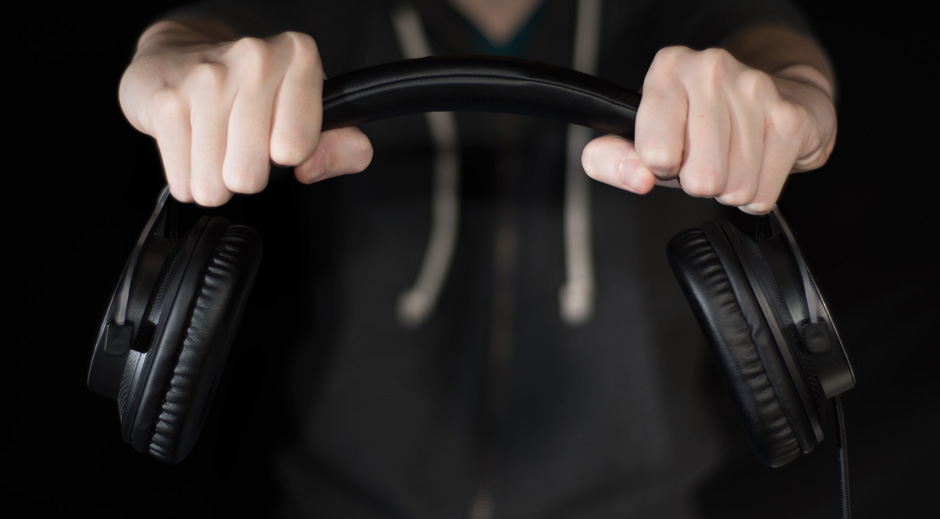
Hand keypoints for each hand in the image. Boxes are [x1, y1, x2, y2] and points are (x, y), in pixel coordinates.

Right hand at [119, 20, 372, 206]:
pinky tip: (193, 148)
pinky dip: (188, 179)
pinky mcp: (166, 100)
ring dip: (215, 180)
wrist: (180, 57)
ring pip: (215, 181)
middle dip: (247, 175)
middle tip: (244, 147)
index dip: (289, 156)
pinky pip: (184, 179)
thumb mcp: (313, 116)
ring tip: (218, 149)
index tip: (279, 138)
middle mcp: (254, 58)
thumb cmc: (255, 93)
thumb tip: (313, 168)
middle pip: (252, 173)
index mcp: (299, 57)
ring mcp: (206, 77)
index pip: (298, 147)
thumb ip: (342, 148)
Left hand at [581, 40, 835, 213]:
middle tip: (703, 160)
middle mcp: (711, 70)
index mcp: (667, 69)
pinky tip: (755, 163)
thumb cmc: (699, 125)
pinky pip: (764, 193)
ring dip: (729, 188)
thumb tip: (637, 178)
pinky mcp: (790, 118)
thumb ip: (612, 160)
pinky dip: (758, 191)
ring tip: (730, 159)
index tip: (670, 153)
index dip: (661, 166)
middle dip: (699, 182)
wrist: (777, 98)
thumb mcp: (641, 141)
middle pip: (700, 178)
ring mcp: (755, 90)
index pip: (654, 153)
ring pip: (735, 188)